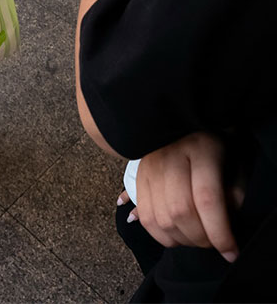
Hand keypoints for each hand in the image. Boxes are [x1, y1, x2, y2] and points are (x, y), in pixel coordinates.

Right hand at [129, 132, 237, 261]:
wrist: (173, 120)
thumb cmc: (211, 143)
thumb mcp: (233, 159)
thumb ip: (235, 191)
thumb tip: (224, 222)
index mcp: (199, 149)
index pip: (206, 199)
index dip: (219, 232)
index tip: (231, 252)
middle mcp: (169, 158)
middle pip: (180, 212)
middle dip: (200, 238)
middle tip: (215, 244)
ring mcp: (148, 169)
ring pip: (159, 219)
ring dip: (181, 240)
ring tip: (197, 240)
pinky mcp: (138, 179)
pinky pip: (145, 217)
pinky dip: (161, 236)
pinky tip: (177, 237)